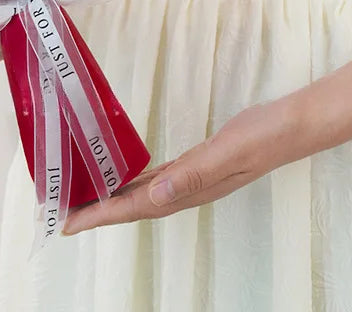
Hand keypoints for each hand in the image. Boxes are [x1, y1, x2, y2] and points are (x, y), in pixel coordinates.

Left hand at [63, 97, 301, 234]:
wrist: (289, 128)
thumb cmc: (260, 137)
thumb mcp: (225, 154)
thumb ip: (192, 175)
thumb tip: (155, 196)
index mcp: (187, 190)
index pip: (133, 208)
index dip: (99, 215)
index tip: (67, 222)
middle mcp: (184, 191)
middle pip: (130, 207)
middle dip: (96, 212)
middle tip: (62, 213)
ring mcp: (190, 180)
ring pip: (141, 195)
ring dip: (112, 199)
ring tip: (84, 199)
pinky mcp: (194, 165)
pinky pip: (156, 180)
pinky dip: (134, 183)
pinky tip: (124, 179)